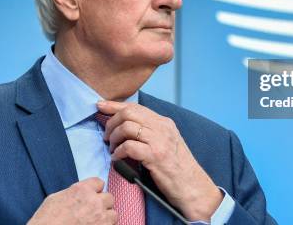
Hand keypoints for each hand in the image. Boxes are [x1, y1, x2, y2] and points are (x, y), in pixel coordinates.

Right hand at [27, 177, 115, 224]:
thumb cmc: (46, 221)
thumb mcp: (55, 198)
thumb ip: (73, 193)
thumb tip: (79, 194)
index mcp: (82, 190)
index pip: (99, 183)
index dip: (95, 190)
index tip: (93, 195)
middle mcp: (94, 202)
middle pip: (109, 198)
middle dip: (102, 204)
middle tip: (93, 211)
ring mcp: (100, 218)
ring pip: (114, 214)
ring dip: (106, 217)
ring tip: (95, 222)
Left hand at [97, 101, 221, 221]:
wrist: (192, 186)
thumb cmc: (177, 168)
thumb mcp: (167, 143)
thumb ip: (150, 132)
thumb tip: (126, 126)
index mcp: (164, 122)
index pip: (136, 107)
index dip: (115, 105)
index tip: (100, 105)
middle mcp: (162, 127)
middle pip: (129, 113)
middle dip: (111, 122)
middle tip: (107, 136)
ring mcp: (160, 141)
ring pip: (127, 127)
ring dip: (114, 138)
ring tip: (113, 149)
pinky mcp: (156, 156)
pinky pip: (129, 147)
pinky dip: (118, 152)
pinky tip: (117, 159)